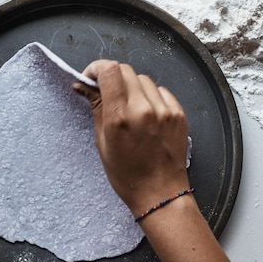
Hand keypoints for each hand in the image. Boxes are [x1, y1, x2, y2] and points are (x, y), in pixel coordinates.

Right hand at [73, 60, 189, 216]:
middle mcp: (143, 109)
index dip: (97, 68)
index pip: (109, 71)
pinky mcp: (178, 113)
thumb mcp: (102, 142)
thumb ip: (96, 108)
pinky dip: (150, 96)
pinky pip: (161, 91)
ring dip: (132, 87)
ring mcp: (164, 110)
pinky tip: (146, 114)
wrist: (160, 193)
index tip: (91, 77)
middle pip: (125, 70)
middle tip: (107, 92)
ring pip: (143, 79)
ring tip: (129, 108)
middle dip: (112, 77)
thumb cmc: (127, 175)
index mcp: (120, 117)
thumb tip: (83, 85)